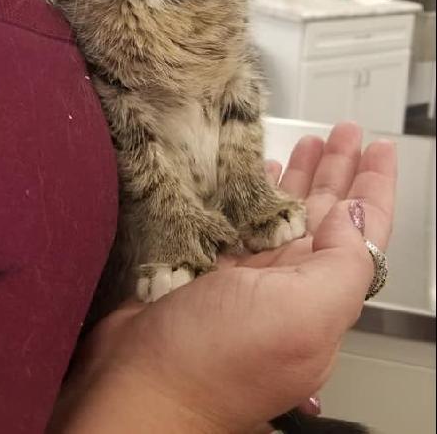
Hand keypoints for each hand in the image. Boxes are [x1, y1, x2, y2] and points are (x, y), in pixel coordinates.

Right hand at [50, 123, 395, 433]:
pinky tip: (255, 174)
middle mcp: (287, 286)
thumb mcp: (302, 316)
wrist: (141, 386)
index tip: (379, 148)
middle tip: (345, 133)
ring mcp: (247, 276)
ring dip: (300, 175)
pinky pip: (240, 217)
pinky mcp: (208, 267)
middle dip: (339, 170)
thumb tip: (352, 217)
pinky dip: (251, 191)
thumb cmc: (216, 364)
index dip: (373, 187)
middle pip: (326, 214)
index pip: (362, 231)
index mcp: (319, 297)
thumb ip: (341, 265)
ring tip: (309, 143)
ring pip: (283, 212)